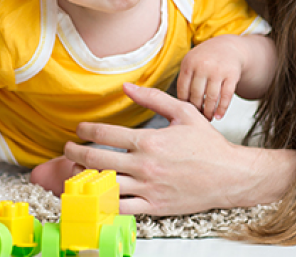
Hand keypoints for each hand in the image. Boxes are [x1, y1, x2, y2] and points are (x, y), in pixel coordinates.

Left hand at [64, 84, 295, 215]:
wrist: (227, 175)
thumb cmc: (206, 142)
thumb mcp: (183, 112)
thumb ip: (153, 98)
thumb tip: (127, 87)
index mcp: (150, 141)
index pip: (106, 134)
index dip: (86, 130)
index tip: (79, 129)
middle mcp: (145, 166)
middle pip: (97, 160)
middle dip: (74, 154)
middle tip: (67, 149)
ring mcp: (147, 189)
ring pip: (104, 186)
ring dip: (84, 178)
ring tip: (77, 171)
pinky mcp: (153, 207)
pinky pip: (120, 209)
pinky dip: (103, 203)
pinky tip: (96, 194)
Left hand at [177, 36, 243, 120]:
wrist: (229, 47)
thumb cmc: (206, 58)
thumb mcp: (191, 62)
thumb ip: (185, 79)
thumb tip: (179, 104)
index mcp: (189, 63)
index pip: (183, 89)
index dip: (184, 104)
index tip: (185, 113)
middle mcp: (203, 65)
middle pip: (196, 95)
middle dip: (197, 110)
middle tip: (197, 119)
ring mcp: (218, 70)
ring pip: (211, 98)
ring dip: (209, 112)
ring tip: (208, 118)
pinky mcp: (232, 75)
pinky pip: (226, 96)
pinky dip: (222, 109)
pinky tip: (219, 116)